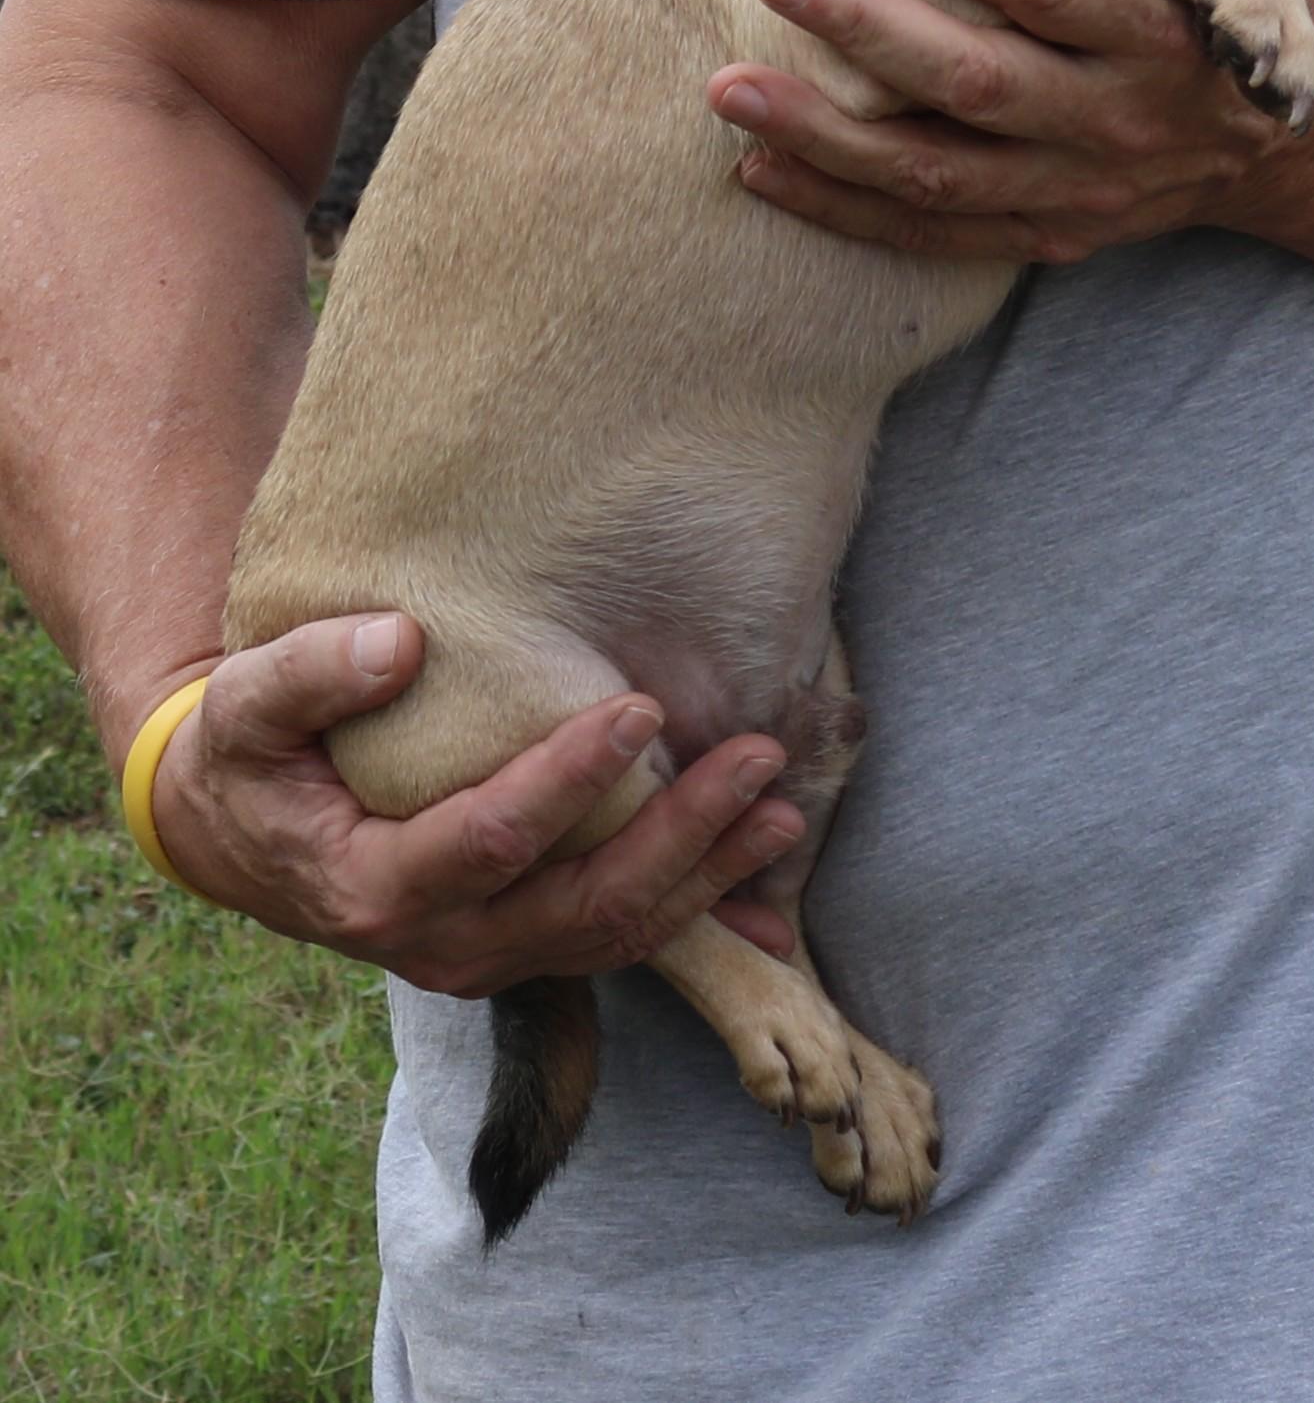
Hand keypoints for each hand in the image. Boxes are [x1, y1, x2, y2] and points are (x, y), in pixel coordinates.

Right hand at [145, 613, 803, 997]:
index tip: (637, 706)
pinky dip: (697, 907)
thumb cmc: (250, 758)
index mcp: (375, 887)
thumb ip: (310, 675)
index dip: (569, 778)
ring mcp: (491, 955)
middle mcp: (444, 943)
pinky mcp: (525, 945)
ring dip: (709, 875)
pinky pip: (622, 940)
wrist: (243, 836)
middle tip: (758, 758)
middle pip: (585, 905)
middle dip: (681, 833)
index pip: (494, 839)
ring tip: (785, 809)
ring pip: (617, 935)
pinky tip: (762, 868)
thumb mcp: (243, 709)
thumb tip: (400, 643)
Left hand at [708, 0, 1313, 261]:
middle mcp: (1120, 117)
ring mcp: (1080, 188)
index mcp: (1169, 26)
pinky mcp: (1048, 233)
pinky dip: (844, 207)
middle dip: (870, 31)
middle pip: (979, 80)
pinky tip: (760, 169)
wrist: (1296, 139)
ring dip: (828, 136)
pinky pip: (933, 232)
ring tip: (728, 88)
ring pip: (938, 171)